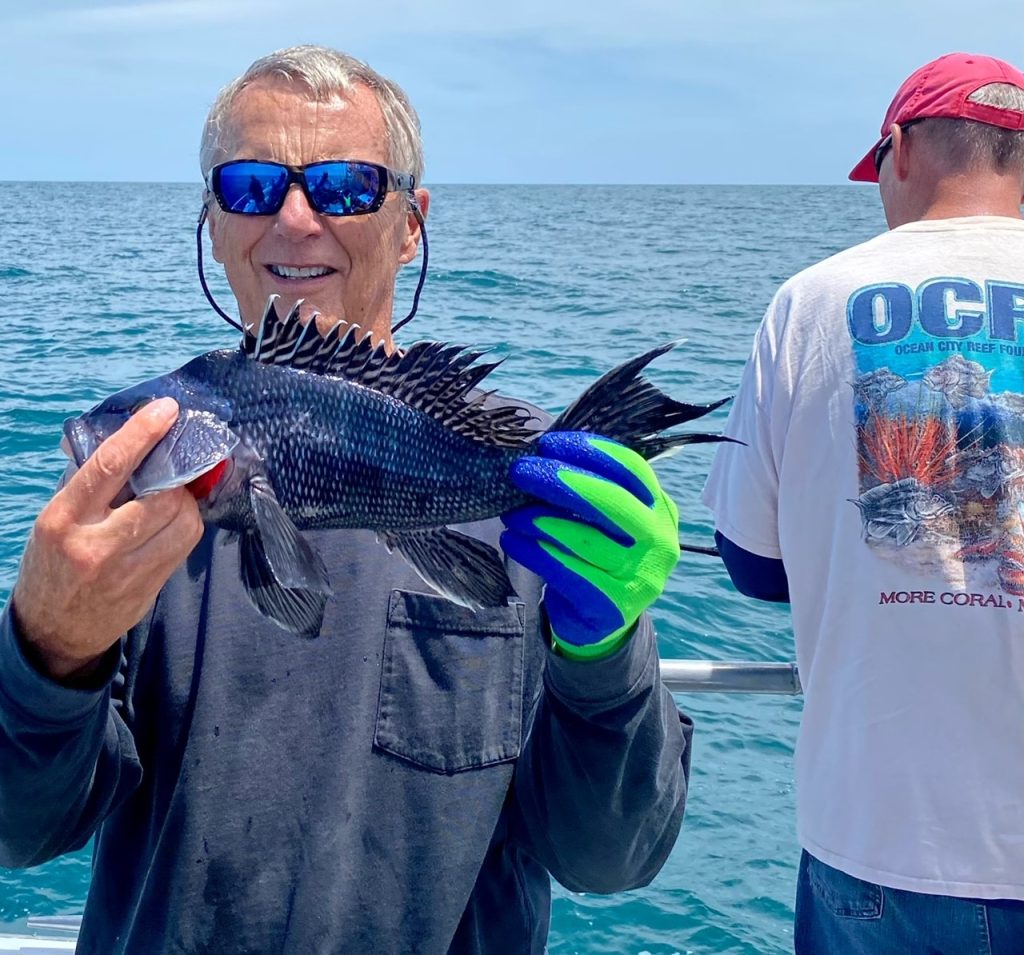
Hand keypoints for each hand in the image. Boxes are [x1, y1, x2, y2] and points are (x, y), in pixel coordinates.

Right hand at [11, 398, 204, 683]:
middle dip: (176, 475)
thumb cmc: (54, 561)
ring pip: (183, 521)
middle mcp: (94, 545)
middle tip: (177, 463)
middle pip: (161, 496)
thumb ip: (88, 479)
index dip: (143, 434)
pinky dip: (188, 524)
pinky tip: (175, 519)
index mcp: (63, 518)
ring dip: (187, 501)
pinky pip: (185, 545)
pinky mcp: (149, 587)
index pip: (109, 466)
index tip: (166, 410)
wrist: (52, 628)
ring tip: (174, 496)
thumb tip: (126, 436)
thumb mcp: (56, 517)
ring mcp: (125, 570)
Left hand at [500, 432, 679, 658]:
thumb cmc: (597, 556)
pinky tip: (512, 540)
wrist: (601, 621)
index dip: (591, 451)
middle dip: (561, 480)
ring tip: (510, 512)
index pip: (631, 469)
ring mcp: (639, 577)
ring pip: (583, 538)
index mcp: (660, 510)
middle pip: (611, 501)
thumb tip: (542, 454)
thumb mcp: (606, 521)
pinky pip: (565, 570)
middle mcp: (659, 542)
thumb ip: (589, 490)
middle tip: (521, 471)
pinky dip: (533, 551)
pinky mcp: (611, 605)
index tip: (549, 443)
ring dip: (538, 519)